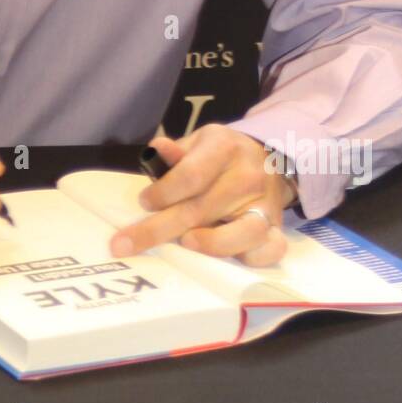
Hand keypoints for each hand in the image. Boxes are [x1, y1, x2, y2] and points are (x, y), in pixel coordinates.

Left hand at [110, 126, 294, 266]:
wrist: (267, 158)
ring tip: (186, 244)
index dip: (162, 193)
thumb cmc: (220, 156)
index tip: (143, 203)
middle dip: (157, 230)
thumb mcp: (197, 143)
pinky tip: (227, 259)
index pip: (190, 176)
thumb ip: (175, 152)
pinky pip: (271, 249)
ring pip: (243, 232)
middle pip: (202, 209)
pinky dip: (251, 259)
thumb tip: (156, 150)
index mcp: (223, 148)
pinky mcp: (276, 227)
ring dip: (211, 244)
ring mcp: (265, 203)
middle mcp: (247, 175)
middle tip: (125, 245)